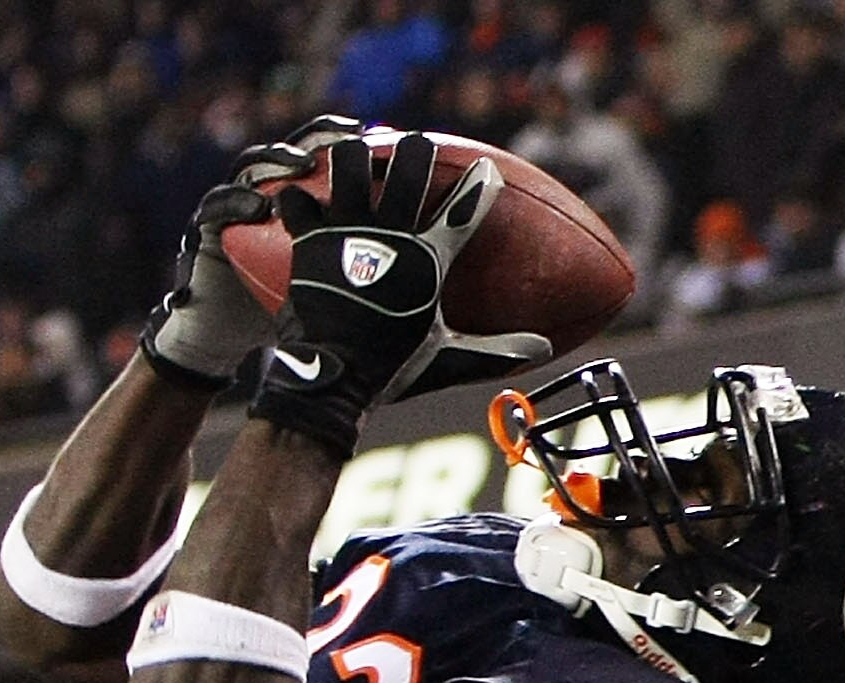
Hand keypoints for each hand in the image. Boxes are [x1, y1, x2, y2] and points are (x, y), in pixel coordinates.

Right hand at [140, 118, 367, 388]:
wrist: (238, 344)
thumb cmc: (300, 320)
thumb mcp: (347, 294)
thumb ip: (390, 276)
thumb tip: (459, 275)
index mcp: (310, 209)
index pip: (335, 163)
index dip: (359, 147)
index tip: (393, 138)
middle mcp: (272, 198)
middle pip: (297, 153)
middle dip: (321, 138)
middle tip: (350, 136)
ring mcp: (237, 210)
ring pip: (254, 168)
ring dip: (277, 160)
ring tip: (302, 163)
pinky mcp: (209, 232)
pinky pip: (218, 210)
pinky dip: (235, 203)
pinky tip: (257, 205)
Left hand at [250, 131, 546, 446]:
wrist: (333, 373)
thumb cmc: (392, 366)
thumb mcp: (449, 358)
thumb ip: (496, 350)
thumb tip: (544, 350)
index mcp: (426, 258)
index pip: (461, 211)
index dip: (478, 185)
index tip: (486, 168)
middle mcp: (388, 233)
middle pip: (410, 167)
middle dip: (415, 150)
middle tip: (415, 147)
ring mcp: (346, 229)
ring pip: (352, 162)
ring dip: (355, 156)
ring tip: (356, 156)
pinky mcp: (310, 237)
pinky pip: (300, 199)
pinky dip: (299, 197)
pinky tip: (301, 198)